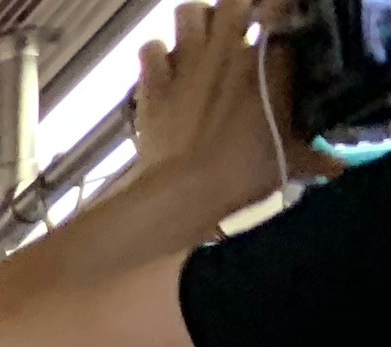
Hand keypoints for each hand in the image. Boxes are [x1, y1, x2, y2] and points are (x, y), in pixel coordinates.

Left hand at [134, 2, 320, 219]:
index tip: (277, 33)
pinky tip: (161, 68)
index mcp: (271, 60)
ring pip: (187, 11)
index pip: (281, 18)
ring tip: (199, 37)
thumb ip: (312, 157)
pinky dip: (155, 54)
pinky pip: (149, 48)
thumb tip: (336, 167)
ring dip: (193, 21)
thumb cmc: (245, 171)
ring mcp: (188, 62)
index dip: (279, 21)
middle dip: (236, 8)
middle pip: (235, 0)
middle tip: (237, 25)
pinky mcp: (154, 81)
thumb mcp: (288, 162)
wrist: (186, 189)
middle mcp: (230, 49)